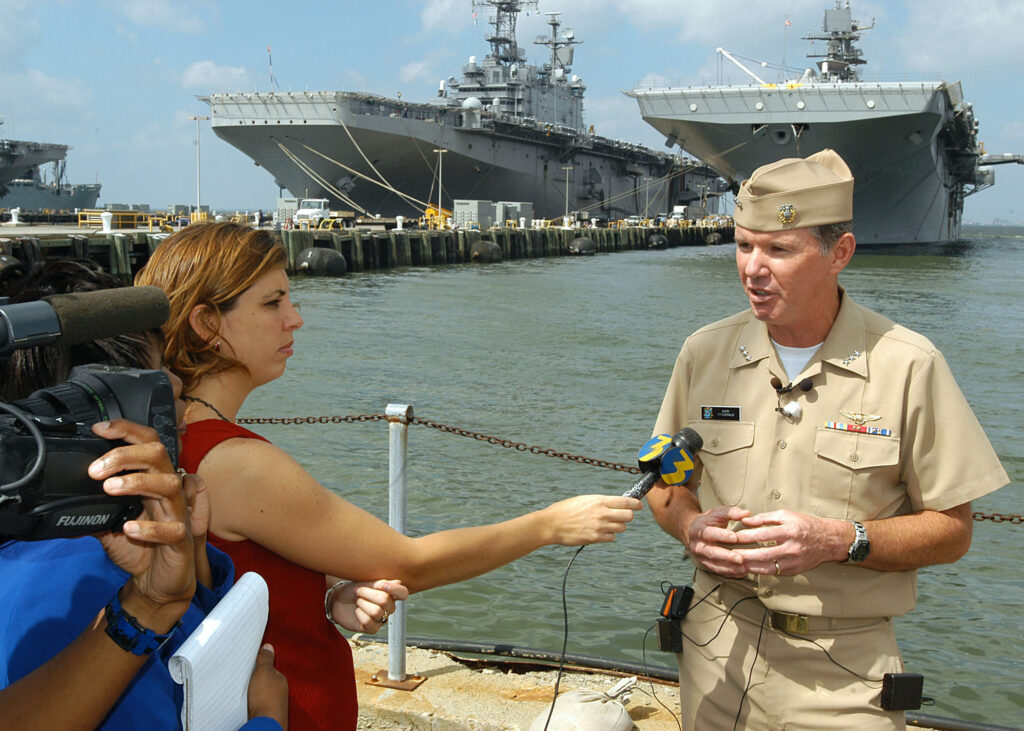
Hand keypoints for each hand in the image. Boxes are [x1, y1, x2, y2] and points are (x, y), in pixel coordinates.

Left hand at [89, 419, 194, 622]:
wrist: (157, 585)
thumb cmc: (140, 550)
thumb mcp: (109, 526)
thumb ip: (95, 509)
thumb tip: (67, 499)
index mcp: (153, 483)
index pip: (147, 445)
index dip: (127, 431)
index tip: (99, 429)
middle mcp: (168, 493)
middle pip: (159, 455)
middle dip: (126, 455)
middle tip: (96, 470)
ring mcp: (178, 514)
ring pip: (168, 485)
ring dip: (138, 482)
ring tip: (110, 488)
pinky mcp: (181, 540)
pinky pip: (172, 529)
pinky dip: (151, 527)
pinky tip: (130, 527)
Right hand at [247, 644, 287, 728]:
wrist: (266, 723)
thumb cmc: (266, 698)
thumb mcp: (263, 672)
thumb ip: (265, 659)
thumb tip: (268, 646)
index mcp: (281, 679)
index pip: (270, 669)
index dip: (259, 667)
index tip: (249, 665)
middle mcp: (280, 692)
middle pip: (265, 682)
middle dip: (255, 681)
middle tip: (244, 678)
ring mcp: (274, 703)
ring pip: (261, 694)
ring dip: (253, 693)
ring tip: (243, 691)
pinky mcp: (266, 714)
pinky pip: (257, 705)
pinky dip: (252, 703)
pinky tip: (246, 703)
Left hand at [328, 579, 408, 632]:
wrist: (337, 599)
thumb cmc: (353, 590)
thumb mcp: (366, 583)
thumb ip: (382, 583)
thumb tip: (398, 582)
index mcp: (391, 594)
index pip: (403, 593)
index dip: (394, 590)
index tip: (380, 585)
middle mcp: (389, 608)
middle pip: (385, 601)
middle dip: (368, 594)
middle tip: (358, 592)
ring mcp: (381, 619)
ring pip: (376, 612)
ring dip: (362, 604)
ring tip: (357, 601)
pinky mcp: (372, 629)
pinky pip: (368, 622)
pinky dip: (359, 614)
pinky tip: (357, 611)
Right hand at [542, 495, 640, 545]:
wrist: (551, 524)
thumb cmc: (565, 510)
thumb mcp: (584, 500)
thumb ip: (600, 502)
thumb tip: (614, 504)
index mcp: (599, 500)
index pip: (626, 501)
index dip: (635, 504)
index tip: (638, 506)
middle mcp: (602, 513)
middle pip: (629, 516)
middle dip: (628, 516)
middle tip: (622, 516)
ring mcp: (599, 526)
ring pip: (621, 528)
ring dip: (617, 527)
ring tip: (606, 525)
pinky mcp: (595, 538)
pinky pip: (611, 538)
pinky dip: (608, 536)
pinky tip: (600, 532)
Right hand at [685, 505, 749, 576]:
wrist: (693, 531)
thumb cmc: (709, 521)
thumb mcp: (718, 513)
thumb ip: (731, 512)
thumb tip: (746, 513)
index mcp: (699, 530)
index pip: (709, 533)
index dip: (722, 535)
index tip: (735, 538)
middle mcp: (697, 545)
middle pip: (711, 552)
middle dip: (726, 556)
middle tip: (740, 559)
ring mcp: (700, 557)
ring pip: (714, 565)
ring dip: (729, 568)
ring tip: (744, 569)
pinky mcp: (705, 565)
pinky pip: (717, 571)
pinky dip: (730, 573)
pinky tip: (742, 573)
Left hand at [730, 510, 844, 575]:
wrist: (828, 540)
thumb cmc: (805, 525)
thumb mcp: (786, 515)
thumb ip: (765, 518)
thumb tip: (746, 520)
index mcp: (789, 531)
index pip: (763, 534)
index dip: (747, 536)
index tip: (733, 537)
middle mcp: (792, 547)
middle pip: (763, 553)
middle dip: (744, 554)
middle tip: (730, 554)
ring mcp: (794, 561)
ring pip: (767, 566)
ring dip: (750, 566)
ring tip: (735, 563)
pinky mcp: (794, 570)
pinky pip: (774, 572)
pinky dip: (760, 571)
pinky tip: (750, 568)